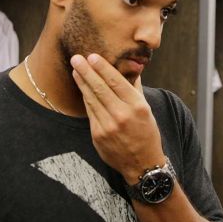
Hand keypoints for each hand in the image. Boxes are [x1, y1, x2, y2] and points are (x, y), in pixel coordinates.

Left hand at [70, 53, 166, 181]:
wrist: (142, 165)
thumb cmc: (146, 134)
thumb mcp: (147, 110)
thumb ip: (136, 89)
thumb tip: (131, 68)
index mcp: (137, 107)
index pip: (116, 82)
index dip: (102, 68)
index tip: (92, 56)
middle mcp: (122, 115)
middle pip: (100, 88)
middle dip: (87, 71)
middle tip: (76, 58)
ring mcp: (108, 126)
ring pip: (92, 99)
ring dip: (82, 83)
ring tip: (75, 70)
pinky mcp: (98, 136)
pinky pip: (90, 112)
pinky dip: (85, 98)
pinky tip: (81, 88)